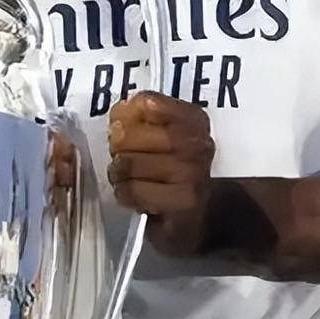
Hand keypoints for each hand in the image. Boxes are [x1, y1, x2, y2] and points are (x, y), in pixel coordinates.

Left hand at [108, 92, 215, 256]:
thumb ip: (138, 118)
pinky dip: (124, 194)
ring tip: (126, 178)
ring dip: (118, 174)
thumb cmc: (173, 169)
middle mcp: (197, 142)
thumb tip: (118, 117)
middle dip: (116, 148)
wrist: (203, 215)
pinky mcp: (183, 201)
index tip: (122, 127)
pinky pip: (134, 191)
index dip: (124, 116)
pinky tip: (132, 195)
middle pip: (128, 133)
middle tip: (120, 157)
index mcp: (192, 119)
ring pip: (128, 163)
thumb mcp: (162, 135)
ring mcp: (193, 173)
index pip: (146, 103)